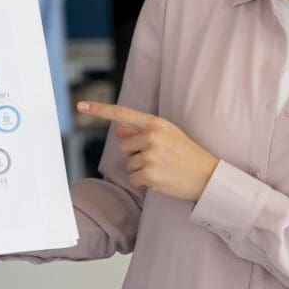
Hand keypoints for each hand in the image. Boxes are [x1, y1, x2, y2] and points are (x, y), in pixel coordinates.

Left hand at [76, 101, 219, 201]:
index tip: (80, 105)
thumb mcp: (167, 136)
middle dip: (135, 155)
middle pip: (123, 147)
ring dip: (141, 170)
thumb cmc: (186, 154)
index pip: (122, 113)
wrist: (207, 176)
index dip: (99, 109)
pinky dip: (144, 182)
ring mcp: (149, 156)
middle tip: (158, 158)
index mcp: (155, 123)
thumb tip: (118, 131)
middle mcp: (151, 136)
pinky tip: (161, 179)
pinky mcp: (149, 174)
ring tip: (163, 168)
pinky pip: (134, 179)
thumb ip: (141, 132)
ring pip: (129, 165)